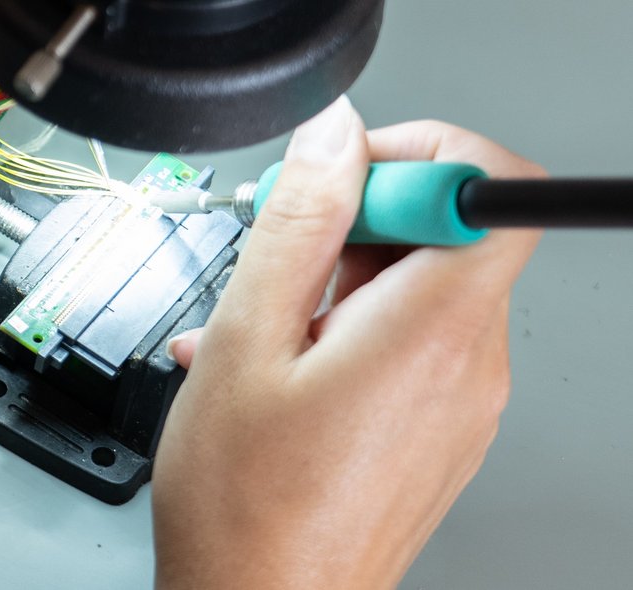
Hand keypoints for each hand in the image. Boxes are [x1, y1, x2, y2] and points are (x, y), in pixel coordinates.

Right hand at [153, 99, 544, 588]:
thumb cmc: (246, 503)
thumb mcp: (245, 340)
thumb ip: (297, 224)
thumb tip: (331, 137)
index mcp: (430, 330)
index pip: (490, 185)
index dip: (415, 154)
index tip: (343, 180)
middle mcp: (470, 365)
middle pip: (448, 236)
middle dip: (357, 226)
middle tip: (277, 266)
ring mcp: (462, 403)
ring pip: (418, 293)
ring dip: (337, 288)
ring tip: (260, 336)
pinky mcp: (441, 432)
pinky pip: (409, 348)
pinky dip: (346, 336)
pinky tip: (276, 371)